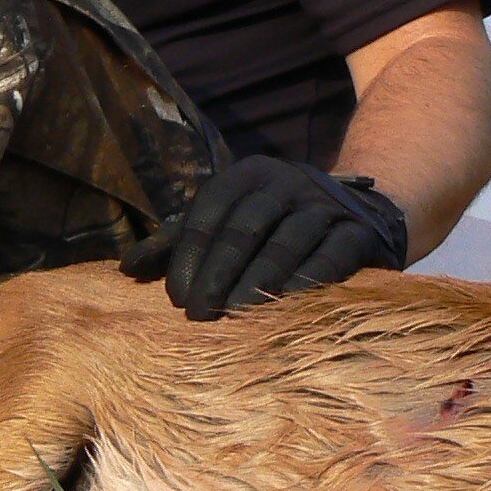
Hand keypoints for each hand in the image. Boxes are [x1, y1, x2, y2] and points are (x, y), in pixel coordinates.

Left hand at [119, 157, 408, 321]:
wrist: (362, 212)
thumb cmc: (275, 223)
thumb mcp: (227, 220)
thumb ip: (178, 242)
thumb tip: (127, 268)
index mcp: (248, 173)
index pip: (211, 210)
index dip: (190, 255)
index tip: (177, 298)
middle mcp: (288, 181)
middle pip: (246, 226)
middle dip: (219, 272)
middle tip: (201, 315)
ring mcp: (326, 204)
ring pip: (286, 241)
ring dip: (258, 281)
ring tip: (235, 317)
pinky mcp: (359, 231)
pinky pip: (331, 255)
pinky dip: (307, 280)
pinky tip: (285, 306)